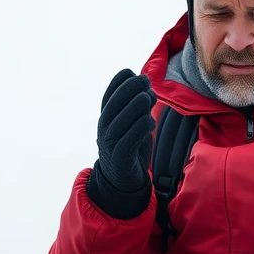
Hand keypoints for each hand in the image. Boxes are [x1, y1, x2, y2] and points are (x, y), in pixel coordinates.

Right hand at [86, 69, 155, 217]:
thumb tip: (146, 83)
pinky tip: (149, 122)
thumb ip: (138, 106)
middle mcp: (104, 128)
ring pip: (122, 118)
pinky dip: (142, 126)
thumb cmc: (131, 146)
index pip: (108, 95)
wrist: (123, 180)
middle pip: (114, 104)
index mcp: (106, 118)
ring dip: (137, 105)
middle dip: (130, 89)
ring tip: (148, 98)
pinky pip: (130, 138)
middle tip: (145, 82)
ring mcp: (110, 143)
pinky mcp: (120, 157)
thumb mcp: (133, 123)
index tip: (132, 73)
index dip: (119, 82)